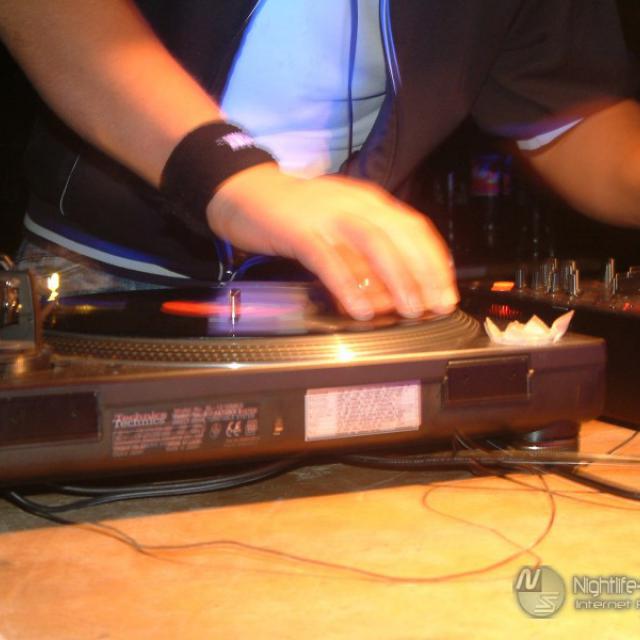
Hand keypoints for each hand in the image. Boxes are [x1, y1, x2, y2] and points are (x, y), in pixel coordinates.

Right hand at [207, 164, 458, 319]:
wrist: (247, 192)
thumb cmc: (298, 214)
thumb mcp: (340, 223)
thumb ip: (365, 250)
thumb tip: (392, 288)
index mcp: (369, 201)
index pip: (414, 227)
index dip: (434, 260)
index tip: (445, 290)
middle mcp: (355, 204)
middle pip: (400, 236)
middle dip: (424, 274)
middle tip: (435, 306)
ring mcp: (327, 215)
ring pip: (373, 244)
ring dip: (396, 279)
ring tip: (409, 310)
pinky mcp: (300, 231)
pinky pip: (330, 260)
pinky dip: (348, 285)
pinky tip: (360, 309)